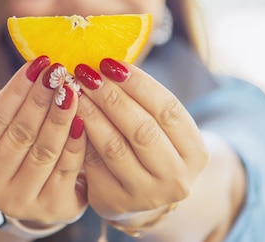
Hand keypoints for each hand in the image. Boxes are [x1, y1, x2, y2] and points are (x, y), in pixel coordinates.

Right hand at [0, 57, 87, 224]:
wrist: (35, 199)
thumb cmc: (20, 153)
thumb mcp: (6, 132)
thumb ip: (18, 105)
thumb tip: (42, 64)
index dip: (17, 88)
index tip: (38, 63)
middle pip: (20, 133)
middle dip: (41, 99)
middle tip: (59, 72)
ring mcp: (20, 201)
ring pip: (45, 150)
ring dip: (60, 116)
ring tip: (73, 89)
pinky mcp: (52, 208)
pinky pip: (67, 168)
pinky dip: (76, 141)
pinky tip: (84, 118)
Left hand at [73, 58, 208, 220]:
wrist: (142, 197)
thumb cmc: (149, 148)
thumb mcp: (159, 127)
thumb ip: (143, 100)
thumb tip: (108, 62)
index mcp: (195, 153)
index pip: (168, 109)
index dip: (138, 83)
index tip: (110, 62)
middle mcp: (176, 178)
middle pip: (142, 129)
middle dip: (111, 96)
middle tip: (87, 73)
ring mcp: (147, 195)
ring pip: (115, 147)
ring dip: (92, 114)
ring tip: (75, 90)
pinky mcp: (116, 202)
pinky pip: (93, 163)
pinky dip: (80, 136)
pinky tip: (69, 116)